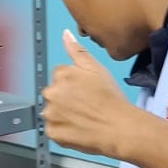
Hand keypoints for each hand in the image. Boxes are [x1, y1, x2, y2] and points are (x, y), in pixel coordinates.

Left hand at [42, 31, 139, 157]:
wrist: (118, 127)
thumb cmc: (110, 98)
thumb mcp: (96, 68)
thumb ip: (77, 51)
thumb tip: (65, 35)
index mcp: (60, 74)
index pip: (59, 75)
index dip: (74, 84)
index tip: (85, 91)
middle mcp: (51, 93)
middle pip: (53, 93)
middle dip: (65, 98)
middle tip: (85, 106)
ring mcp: (50, 114)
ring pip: (52, 112)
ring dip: (62, 114)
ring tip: (83, 118)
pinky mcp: (52, 132)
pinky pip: (53, 130)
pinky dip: (63, 130)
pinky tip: (78, 129)